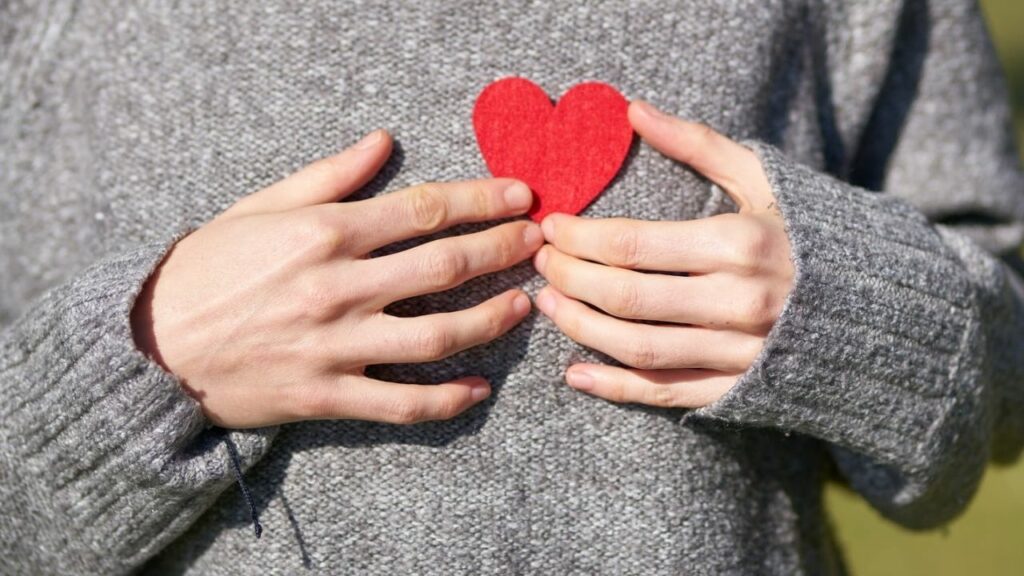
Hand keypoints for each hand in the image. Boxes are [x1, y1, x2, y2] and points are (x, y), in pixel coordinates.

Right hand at [131, 130, 542, 427]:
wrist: (150, 347)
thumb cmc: (206, 269)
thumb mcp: (260, 207)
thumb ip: (328, 176)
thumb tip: (383, 141)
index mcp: (324, 232)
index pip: (424, 209)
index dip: (481, 200)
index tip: (520, 195)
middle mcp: (337, 286)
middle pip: (443, 265)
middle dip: (502, 250)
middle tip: (539, 242)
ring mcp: (336, 345)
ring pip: (436, 334)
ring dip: (490, 318)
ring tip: (523, 304)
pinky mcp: (327, 395)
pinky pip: (402, 403)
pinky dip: (447, 399)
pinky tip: (479, 389)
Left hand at [533, 101, 793, 408]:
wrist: (880, 308)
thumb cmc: (809, 233)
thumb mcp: (761, 179)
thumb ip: (696, 144)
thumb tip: (633, 110)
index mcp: (740, 243)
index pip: (631, 244)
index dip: (579, 237)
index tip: (551, 226)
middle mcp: (738, 302)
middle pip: (624, 296)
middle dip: (569, 277)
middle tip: (540, 262)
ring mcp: (738, 353)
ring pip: (636, 347)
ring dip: (580, 327)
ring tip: (548, 305)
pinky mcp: (737, 390)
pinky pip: (663, 394)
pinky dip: (614, 387)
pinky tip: (575, 373)